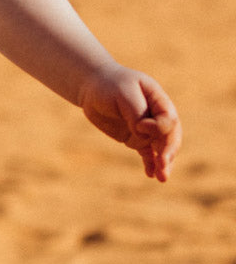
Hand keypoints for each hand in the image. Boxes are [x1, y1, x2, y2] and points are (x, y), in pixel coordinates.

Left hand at [78, 67, 180, 181]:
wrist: (92, 86)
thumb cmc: (108, 85)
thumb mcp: (122, 92)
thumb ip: (135, 111)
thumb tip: (142, 132)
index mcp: (159, 100)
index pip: (169, 119)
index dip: (158, 127)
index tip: (140, 126)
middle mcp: (157, 116)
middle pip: (170, 137)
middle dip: (168, 152)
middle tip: (163, 164)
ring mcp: (147, 129)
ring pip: (161, 149)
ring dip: (164, 163)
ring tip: (161, 178)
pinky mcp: (136, 137)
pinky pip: (148, 154)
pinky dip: (150, 164)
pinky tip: (151, 175)